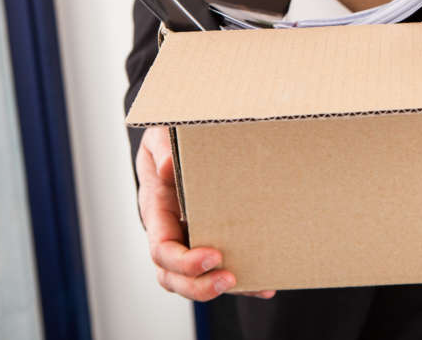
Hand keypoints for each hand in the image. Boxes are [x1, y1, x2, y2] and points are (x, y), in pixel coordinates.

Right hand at [137, 127, 275, 300]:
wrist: (177, 136)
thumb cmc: (168, 136)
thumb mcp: (161, 134)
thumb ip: (162, 149)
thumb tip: (167, 169)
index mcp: (157, 210)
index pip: (161, 249)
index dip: (183, 260)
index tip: (212, 256)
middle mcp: (170, 230)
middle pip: (173, 275)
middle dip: (199, 285)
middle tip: (230, 279)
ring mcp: (188, 237)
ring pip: (194, 278)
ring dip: (220, 287)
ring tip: (254, 286)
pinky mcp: (209, 236)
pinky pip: (219, 266)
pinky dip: (242, 280)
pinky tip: (265, 284)